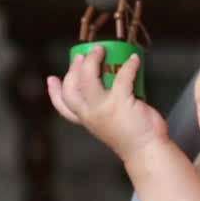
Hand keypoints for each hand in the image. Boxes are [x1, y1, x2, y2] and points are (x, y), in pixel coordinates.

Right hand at [47, 45, 166, 160]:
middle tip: (83, 55)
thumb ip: (101, 109)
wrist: (147, 150)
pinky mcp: (121, 103)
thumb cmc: (132, 135)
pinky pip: (122, 77)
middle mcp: (90, 114)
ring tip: (100, 50)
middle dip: (74, 68)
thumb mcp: (108, 123)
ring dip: (92, 61)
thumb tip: (107, 85)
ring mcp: (103, 108)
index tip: (52, 78)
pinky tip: (134, 60)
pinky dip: (129, 65)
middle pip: (71, 87)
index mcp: (85, 120)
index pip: (62, 105)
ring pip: (87, 79)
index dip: (53, 91)